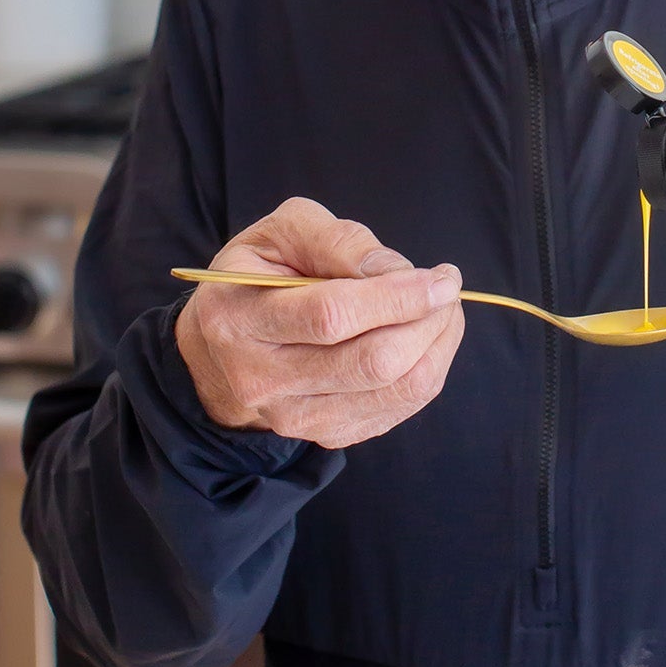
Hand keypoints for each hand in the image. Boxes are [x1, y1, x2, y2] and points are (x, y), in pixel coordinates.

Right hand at [174, 196, 464, 447]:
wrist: (218, 348)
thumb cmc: (258, 273)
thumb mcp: (282, 231)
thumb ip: (337, 240)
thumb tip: (395, 270)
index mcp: (241, 318)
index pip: (332, 316)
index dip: (398, 297)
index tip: (442, 277)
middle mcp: (262, 379)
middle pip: (370, 362)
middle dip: (428, 321)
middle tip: (447, 287)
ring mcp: (293, 417)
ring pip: (392, 391)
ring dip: (437, 346)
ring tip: (444, 308)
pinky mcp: (324, 435)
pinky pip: (396, 410)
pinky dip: (427, 370)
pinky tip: (426, 337)